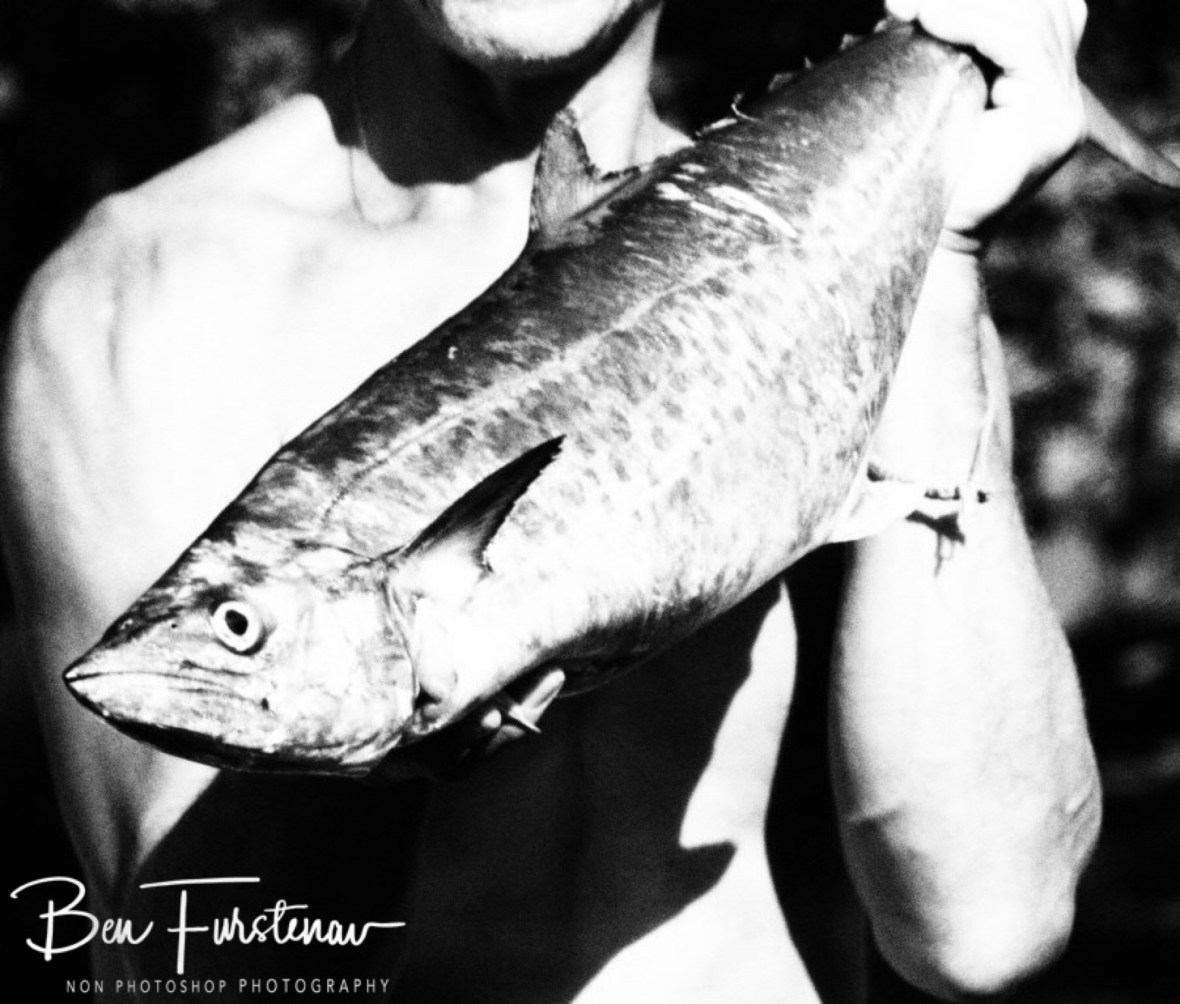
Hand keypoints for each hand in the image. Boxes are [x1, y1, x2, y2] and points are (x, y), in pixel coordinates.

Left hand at [886, 0, 1087, 252]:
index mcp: (1039, 87)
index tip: (906, 3)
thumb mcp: (931, 100)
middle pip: (1038, 7)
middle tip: (903, 4)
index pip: (1034, 11)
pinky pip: (1024, 45)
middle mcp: (1064, 97)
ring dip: (967, 6)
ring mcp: (1063, 111)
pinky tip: (934, 23)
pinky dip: (976, 22)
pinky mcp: (1051, 124)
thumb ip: (946, 51)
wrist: (920, 244)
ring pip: (1032, 18)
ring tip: (913, 12)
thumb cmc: (912, 178)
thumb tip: (912, 1)